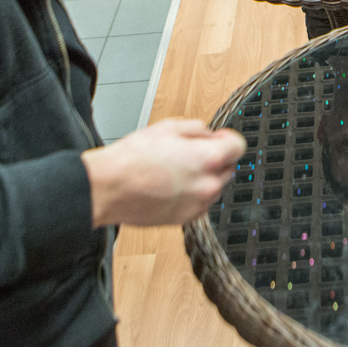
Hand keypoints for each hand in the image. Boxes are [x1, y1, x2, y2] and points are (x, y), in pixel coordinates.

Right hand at [83, 119, 246, 226]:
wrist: (109, 188)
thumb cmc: (133, 158)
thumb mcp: (168, 127)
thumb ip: (197, 130)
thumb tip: (208, 135)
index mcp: (208, 159)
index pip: (238, 147)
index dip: (227, 138)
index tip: (218, 137)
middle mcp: (208, 185)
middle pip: (228, 168)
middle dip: (215, 158)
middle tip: (190, 151)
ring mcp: (197, 205)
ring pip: (213, 187)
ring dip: (203, 177)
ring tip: (175, 169)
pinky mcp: (185, 219)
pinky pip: (198, 203)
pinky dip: (191, 194)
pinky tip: (170, 185)